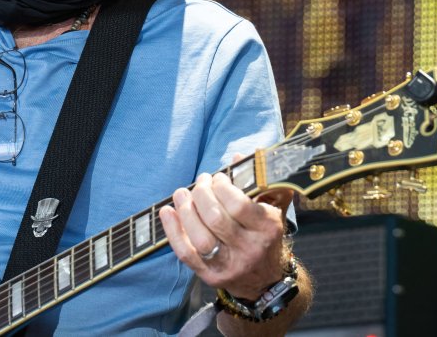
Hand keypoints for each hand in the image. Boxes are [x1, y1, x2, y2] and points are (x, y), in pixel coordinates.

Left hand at [158, 164, 289, 299]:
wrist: (263, 280)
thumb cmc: (263, 235)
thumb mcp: (269, 208)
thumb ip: (255, 182)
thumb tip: (236, 157)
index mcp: (266, 229)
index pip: (238, 205)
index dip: (221, 186)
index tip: (216, 177)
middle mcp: (249, 249)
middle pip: (215, 219)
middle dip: (201, 194)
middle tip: (199, 182)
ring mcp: (229, 265)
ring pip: (200, 238)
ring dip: (185, 211)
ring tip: (181, 194)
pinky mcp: (210, 276)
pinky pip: (186, 254)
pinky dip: (172, 231)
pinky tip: (167, 211)